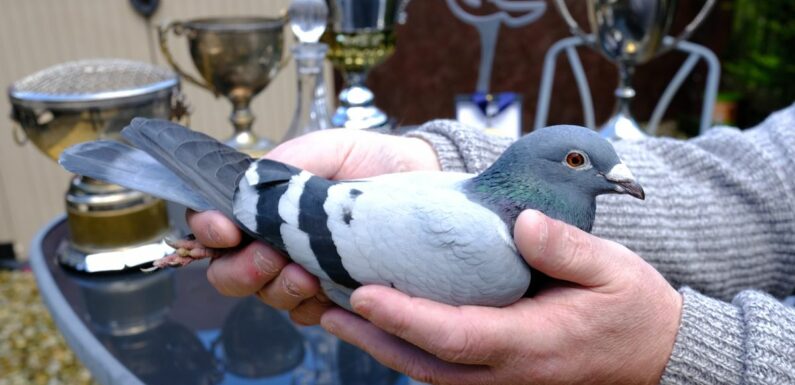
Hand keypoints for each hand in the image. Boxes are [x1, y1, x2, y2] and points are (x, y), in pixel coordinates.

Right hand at [188, 129, 439, 324]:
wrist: (421, 176)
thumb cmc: (371, 160)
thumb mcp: (326, 149)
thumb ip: (285, 165)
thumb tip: (248, 188)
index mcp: (262, 206)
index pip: (213, 226)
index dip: (207, 231)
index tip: (226, 230)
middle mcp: (273, 242)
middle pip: (228, 273)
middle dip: (242, 269)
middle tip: (272, 256)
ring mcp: (300, 271)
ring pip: (266, 296)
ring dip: (280, 288)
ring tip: (308, 274)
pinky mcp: (332, 293)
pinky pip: (305, 314)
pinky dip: (310, 306)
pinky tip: (328, 290)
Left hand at [320, 210, 682, 384]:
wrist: (655, 354)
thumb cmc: (634, 308)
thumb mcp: (614, 269)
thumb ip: (567, 248)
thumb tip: (521, 225)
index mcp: (533, 344)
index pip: (456, 335)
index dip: (406, 319)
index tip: (364, 294)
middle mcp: (509, 372)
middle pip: (426, 363)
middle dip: (373, 338)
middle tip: (326, 307)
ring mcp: (503, 380)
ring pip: (429, 372)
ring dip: (381, 347)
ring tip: (339, 316)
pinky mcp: (500, 376)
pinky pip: (444, 369)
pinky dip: (408, 350)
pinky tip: (384, 327)